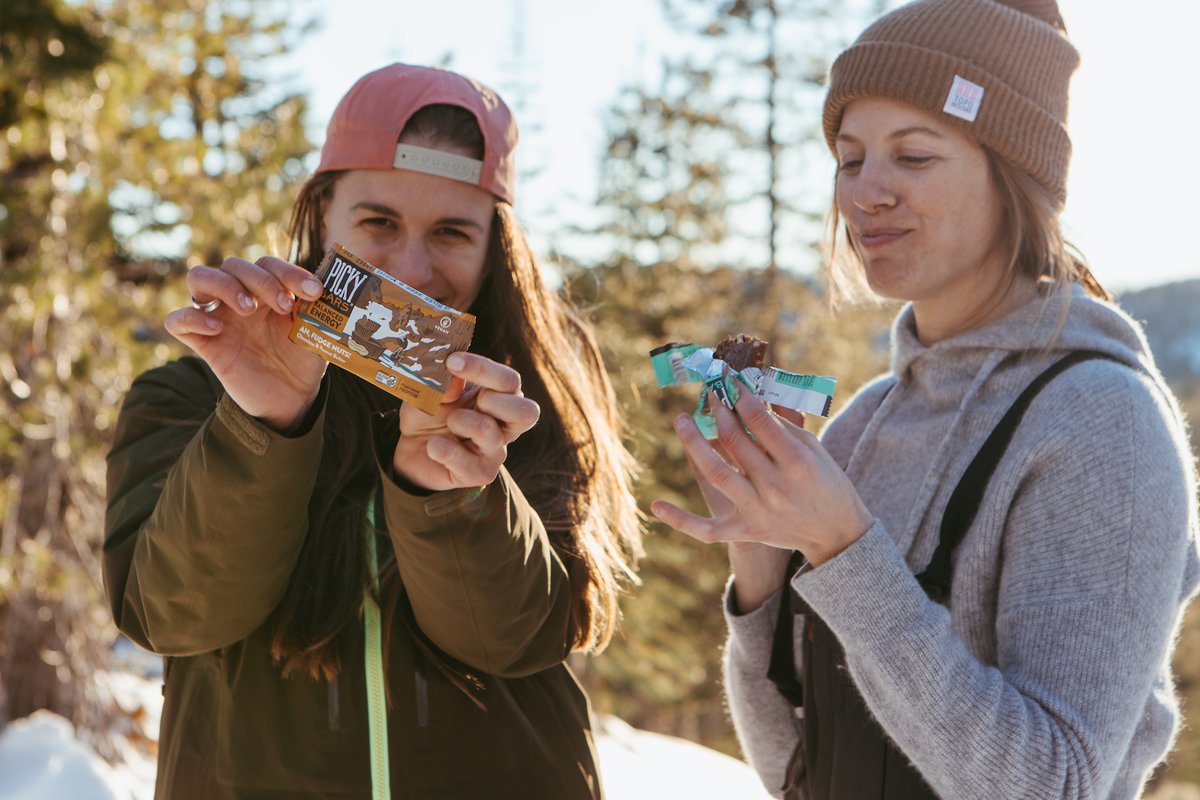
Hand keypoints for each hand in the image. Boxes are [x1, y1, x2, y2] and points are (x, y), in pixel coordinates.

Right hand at [164, 257, 326, 429]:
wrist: (292, 399)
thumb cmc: (303, 360)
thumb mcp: (316, 333)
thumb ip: (316, 311)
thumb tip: (324, 289)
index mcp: (267, 291)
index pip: (267, 264)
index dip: (289, 272)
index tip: (313, 292)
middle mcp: (240, 298)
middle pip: (234, 264)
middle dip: (260, 280)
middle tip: (283, 305)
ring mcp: (220, 318)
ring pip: (199, 277)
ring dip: (224, 285)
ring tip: (248, 308)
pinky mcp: (204, 343)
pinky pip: (178, 320)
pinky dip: (191, 317)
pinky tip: (216, 328)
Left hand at [392, 352, 539, 491]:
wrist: (412, 450)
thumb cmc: (430, 414)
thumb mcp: (430, 389)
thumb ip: (441, 380)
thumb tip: (453, 375)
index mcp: (501, 398)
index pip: (509, 381)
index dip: (483, 369)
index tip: (452, 361)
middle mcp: (505, 425)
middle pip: (527, 412)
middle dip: (492, 400)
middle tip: (469, 399)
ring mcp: (495, 451)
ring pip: (489, 431)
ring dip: (460, 421)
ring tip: (447, 422)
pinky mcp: (480, 474)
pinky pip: (466, 461)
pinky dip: (442, 449)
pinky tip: (433, 446)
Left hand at [651, 388, 872, 568]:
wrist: (836, 532)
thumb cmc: (824, 481)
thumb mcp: (812, 448)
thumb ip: (782, 423)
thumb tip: (752, 394)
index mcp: (796, 462)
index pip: (759, 420)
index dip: (739, 395)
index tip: (728, 379)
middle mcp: (775, 486)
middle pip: (735, 441)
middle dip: (719, 412)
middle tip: (710, 395)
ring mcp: (758, 510)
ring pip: (717, 473)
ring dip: (694, 444)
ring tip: (681, 419)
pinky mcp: (745, 531)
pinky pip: (707, 530)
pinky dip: (681, 520)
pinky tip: (656, 505)